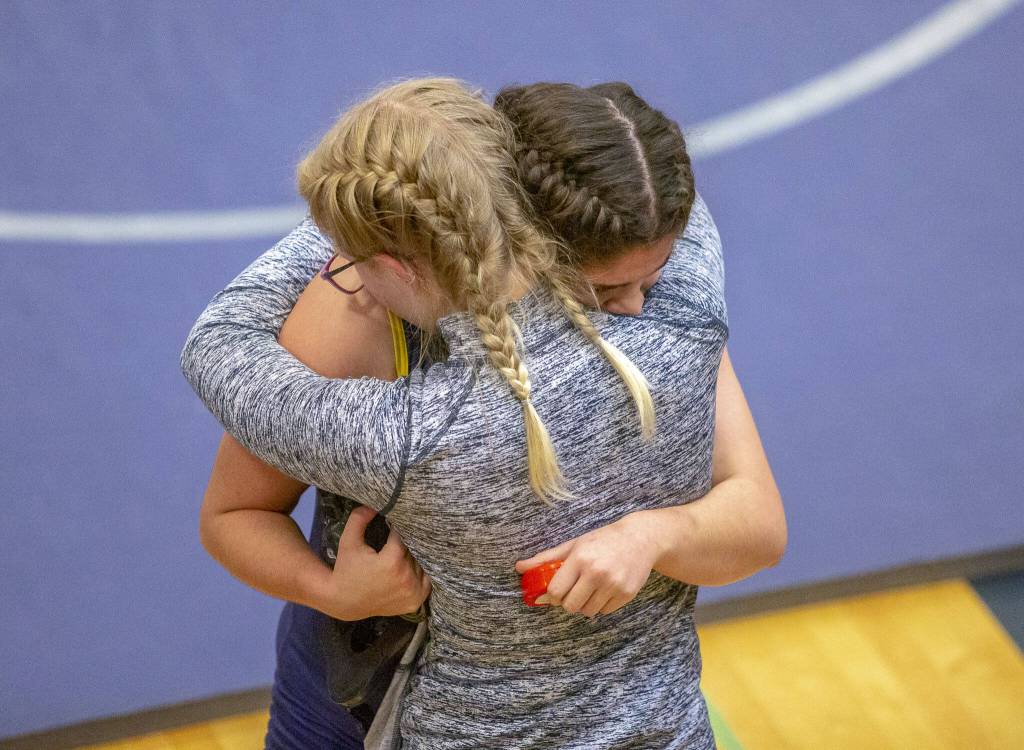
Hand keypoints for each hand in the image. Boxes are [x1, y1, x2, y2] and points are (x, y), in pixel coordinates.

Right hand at [317, 506, 431, 620]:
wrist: (345, 602)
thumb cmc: (346, 569)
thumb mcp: (349, 541)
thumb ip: (360, 518)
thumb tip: (373, 503)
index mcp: (392, 562)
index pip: (404, 535)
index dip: (399, 528)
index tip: (395, 523)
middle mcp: (406, 578)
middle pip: (414, 549)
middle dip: (406, 542)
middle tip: (399, 536)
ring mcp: (413, 592)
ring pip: (421, 563)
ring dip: (413, 556)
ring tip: (403, 552)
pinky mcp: (415, 601)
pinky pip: (426, 580)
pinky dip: (420, 572)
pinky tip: (410, 566)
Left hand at [515, 512, 662, 616]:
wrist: (640, 539)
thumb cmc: (602, 540)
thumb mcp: (574, 545)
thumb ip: (546, 559)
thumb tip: (519, 567)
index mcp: (580, 558)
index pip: (555, 590)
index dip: (551, 595)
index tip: (554, 592)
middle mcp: (597, 573)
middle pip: (570, 605)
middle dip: (567, 602)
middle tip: (572, 590)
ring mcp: (613, 585)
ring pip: (587, 611)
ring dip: (584, 604)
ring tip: (589, 588)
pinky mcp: (626, 594)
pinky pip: (604, 611)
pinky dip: (600, 605)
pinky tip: (604, 589)